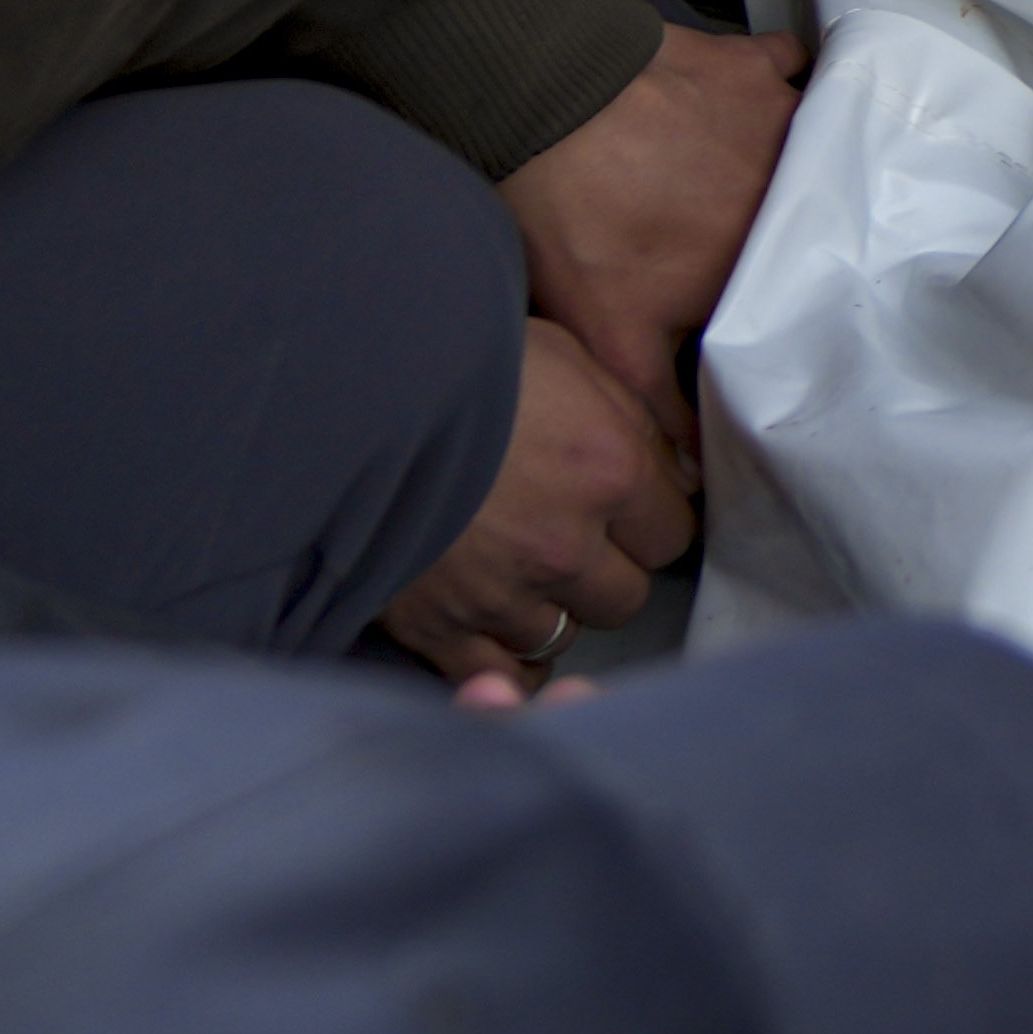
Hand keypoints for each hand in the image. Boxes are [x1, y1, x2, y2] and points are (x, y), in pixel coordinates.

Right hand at [381, 318, 694, 683]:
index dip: (650, 521)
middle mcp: (565, 544)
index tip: (630, 512)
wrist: (352, 397)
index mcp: (609, 472)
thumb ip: (635, 422)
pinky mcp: (439, 628)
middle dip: (607, 570)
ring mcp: (502, 594)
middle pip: (626, 594)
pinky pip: (497, 673)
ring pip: (564, 634)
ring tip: (521, 571)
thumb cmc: (467, 367)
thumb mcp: (570, 360)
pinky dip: (503, 659)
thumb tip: (679, 473)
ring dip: (550, 608)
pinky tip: (498, 631)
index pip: (672, 533)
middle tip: (575, 541)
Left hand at [497, 19, 808, 416]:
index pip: (791, 294)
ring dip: (790, 166)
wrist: (543, 100)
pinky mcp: (756, 64)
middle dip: (784, 239)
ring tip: (745, 179)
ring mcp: (785, 114)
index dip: (773, 307)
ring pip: (808, 148)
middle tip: (741, 244)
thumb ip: (658, 403)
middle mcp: (799, 184)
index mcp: (770, 256)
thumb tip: (700, 471)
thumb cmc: (575, 221)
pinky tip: (751, 100)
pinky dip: (782, 85)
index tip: (746, 308)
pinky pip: (790, 71)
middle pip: (804, 222)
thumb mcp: (606, 332)